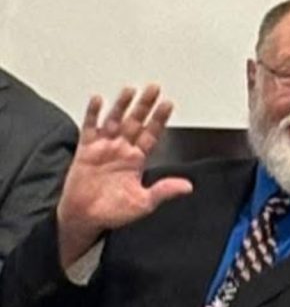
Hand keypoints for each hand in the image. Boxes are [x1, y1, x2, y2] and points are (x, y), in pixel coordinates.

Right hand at [57, 84, 192, 265]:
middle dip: (144, 105)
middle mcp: (121, 150)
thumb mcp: (143, 203)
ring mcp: (104, 147)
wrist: (85, 218)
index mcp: (136, 161)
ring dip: (122, 105)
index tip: (167, 104)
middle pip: (135, 122)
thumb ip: (163, 191)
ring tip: (130, 91)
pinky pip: (90, 127)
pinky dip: (93, 114)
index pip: (150, 135)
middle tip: (154, 88)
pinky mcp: (86, 149)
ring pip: (115, 120)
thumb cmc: (112, 212)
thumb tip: (186, 187)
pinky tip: (99, 101)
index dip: (159, 120)